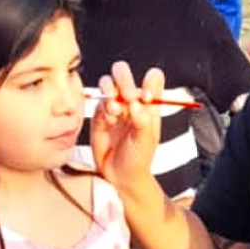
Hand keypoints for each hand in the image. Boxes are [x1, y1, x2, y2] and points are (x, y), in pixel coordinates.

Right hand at [90, 62, 165, 192]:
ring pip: (107, 82)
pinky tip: (109, 121)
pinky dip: (103, 107)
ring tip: (115, 110)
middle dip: (124, 80)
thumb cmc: (138, 157)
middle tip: (128, 97)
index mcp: (148, 104)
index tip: (146, 98)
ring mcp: (114, 105)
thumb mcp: (147, 140)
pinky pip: (98, 101)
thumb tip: (136, 102)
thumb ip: (143, 119)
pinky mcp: (99, 114)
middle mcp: (130, 100)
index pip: (152, 78)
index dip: (149, 81)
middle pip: (123, 73)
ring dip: (110, 91)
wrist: (120, 175)